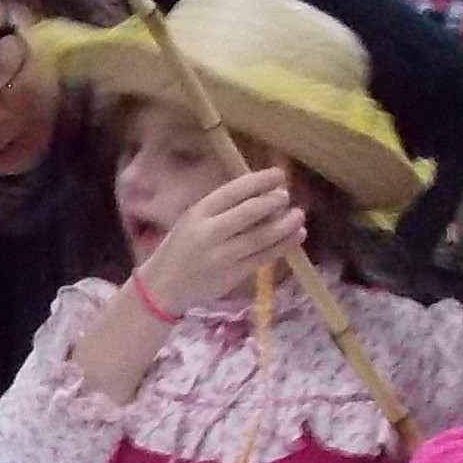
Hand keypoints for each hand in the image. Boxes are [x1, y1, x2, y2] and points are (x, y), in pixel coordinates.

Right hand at [139, 167, 307, 313]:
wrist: (163, 287)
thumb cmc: (179, 248)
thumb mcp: (192, 220)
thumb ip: (221, 208)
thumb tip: (260, 193)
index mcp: (199, 212)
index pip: (234, 191)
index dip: (259, 181)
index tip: (279, 174)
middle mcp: (211, 232)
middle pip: (250, 212)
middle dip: (274, 201)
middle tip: (287, 195)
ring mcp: (223, 256)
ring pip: (261, 237)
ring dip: (284, 225)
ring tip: (299, 215)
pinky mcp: (233, 275)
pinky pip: (263, 257)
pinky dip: (283, 246)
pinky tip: (296, 236)